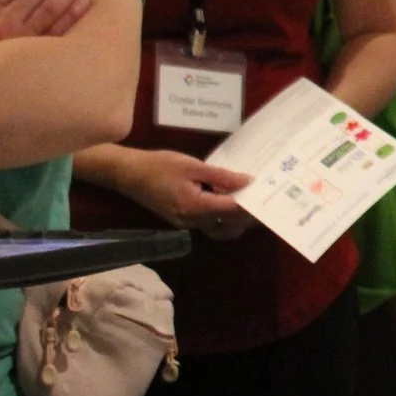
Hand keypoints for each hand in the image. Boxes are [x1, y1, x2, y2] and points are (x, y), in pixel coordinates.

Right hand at [108, 147, 254, 239]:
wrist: (128, 174)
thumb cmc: (159, 166)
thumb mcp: (192, 165)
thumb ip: (221, 176)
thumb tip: (248, 181)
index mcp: (195, 207)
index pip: (232, 211)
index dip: (251, 204)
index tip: (266, 193)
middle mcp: (192, 221)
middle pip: (229, 227)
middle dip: (246, 217)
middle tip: (260, 199)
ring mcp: (187, 224)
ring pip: (220, 229)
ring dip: (235, 219)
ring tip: (246, 198)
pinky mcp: (183, 221)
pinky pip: (209, 223)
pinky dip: (222, 215)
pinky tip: (227, 197)